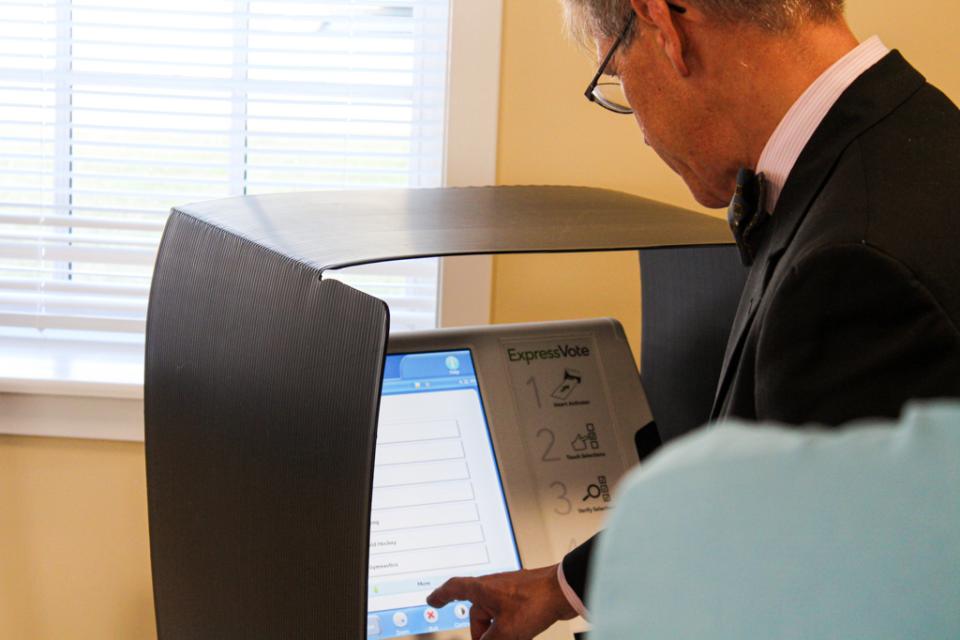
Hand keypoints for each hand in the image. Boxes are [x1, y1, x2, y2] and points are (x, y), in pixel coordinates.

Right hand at [426, 564, 576, 639]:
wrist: (564, 590)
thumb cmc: (535, 602)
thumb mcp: (506, 631)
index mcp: (482, 588)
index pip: (454, 588)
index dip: (441, 595)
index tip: (433, 600)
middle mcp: (493, 585)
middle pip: (477, 612)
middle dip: (481, 632)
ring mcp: (509, 589)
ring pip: (495, 615)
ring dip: (498, 631)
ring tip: (512, 638)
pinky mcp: (523, 595)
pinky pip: (509, 614)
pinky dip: (510, 627)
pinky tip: (521, 635)